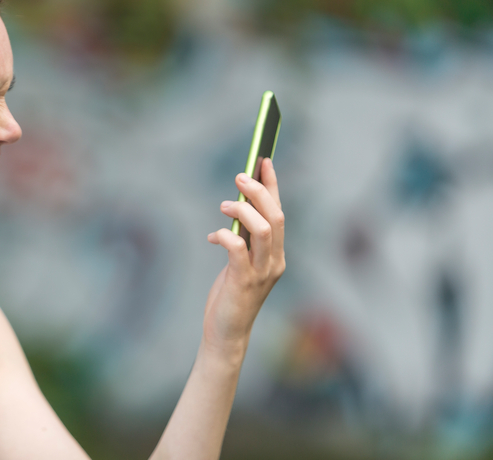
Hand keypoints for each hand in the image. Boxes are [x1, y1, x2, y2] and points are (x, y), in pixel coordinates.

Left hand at [204, 158, 285, 359]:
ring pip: (264, 229)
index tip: (264, 160)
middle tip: (239, 176)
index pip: (279, 213)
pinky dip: (225, 235)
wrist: (226, 333)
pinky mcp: (244, 282)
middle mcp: (275, 262)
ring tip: (224, 204)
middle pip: (276, 217)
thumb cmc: (231, 295)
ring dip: (243, 209)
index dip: (272, 185)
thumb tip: (234, 205)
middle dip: (258, 191)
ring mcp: (262, 273)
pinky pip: (238, 249)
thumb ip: (242, 238)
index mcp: (277, 255)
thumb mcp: (240, 262)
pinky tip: (213, 236)